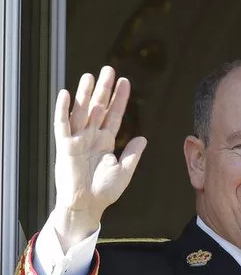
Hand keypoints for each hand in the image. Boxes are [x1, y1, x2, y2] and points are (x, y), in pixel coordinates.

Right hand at [51, 66, 146, 247]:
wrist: (87, 205)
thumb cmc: (104, 191)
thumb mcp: (124, 171)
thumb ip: (132, 154)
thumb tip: (143, 138)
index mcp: (105, 141)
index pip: (114, 115)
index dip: (119, 99)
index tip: (125, 82)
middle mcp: (91, 137)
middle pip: (98, 108)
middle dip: (103, 89)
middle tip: (109, 69)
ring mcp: (77, 140)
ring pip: (82, 111)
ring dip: (85, 93)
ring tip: (90, 75)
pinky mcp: (64, 146)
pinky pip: (63, 124)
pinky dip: (64, 110)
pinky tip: (67, 94)